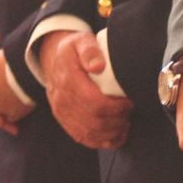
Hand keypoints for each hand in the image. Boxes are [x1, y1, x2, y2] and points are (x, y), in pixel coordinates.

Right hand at [39, 30, 131, 148]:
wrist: (52, 58)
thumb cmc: (73, 49)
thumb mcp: (81, 41)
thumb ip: (90, 51)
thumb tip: (98, 66)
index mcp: (68, 79)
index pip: (94, 102)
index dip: (115, 107)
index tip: (129, 102)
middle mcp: (62, 99)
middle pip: (94, 120)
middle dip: (117, 120)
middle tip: (129, 113)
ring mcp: (61, 112)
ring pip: (89, 132)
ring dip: (111, 132)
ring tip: (125, 124)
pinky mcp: (64, 120)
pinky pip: (82, 137)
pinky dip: (101, 142)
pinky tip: (116, 137)